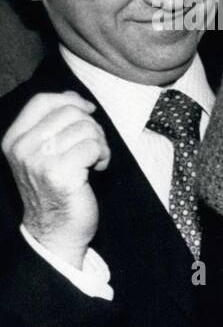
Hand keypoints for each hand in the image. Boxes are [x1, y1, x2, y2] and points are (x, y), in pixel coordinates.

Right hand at [2, 92, 109, 269]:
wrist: (55, 230)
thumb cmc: (56, 189)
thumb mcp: (44, 153)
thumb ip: (53, 125)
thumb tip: (71, 97)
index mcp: (14, 139)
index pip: (42, 101)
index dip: (71, 100)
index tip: (89, 111)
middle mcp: (22, 148)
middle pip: (69, 112)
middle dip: (92, 126)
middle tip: (94, 146)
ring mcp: (39, 161)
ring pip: (86, 128)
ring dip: (100, 143)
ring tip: (95, 160)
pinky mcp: (60, 174)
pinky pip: (94, 147)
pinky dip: (104, 156)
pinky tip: (98, 170)